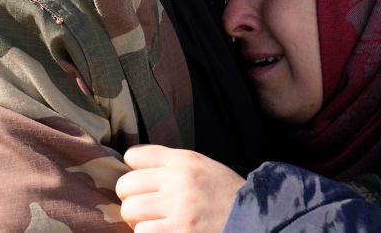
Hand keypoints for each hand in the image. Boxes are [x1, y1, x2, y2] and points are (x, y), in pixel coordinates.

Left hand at [115, 145, 244, 232]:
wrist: (254, 219)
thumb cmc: (223, 195)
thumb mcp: (201, 167)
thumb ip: (170, 163)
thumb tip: (130, 165)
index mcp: (184, 160)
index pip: (134, 156)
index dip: (135, 172)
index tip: (143, 184)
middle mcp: (179, 180)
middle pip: (125, 186)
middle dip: (133, 199)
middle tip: (148, 209)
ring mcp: (179, 209)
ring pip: (130, 212)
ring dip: (139, 222)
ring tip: (156, 223)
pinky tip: (164, 232)